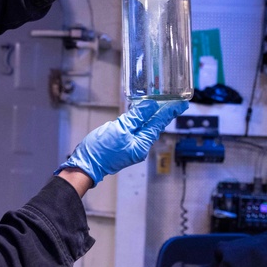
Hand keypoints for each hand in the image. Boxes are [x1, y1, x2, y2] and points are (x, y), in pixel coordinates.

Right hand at [58, 99, 187, 185]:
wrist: (85, 165)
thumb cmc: (100, 150)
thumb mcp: (120, 129)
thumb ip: (136, 117)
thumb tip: (151, 106)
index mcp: (142, 144)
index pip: (159, 123)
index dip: (170, 111)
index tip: (181, 103)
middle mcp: (139, 146)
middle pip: (154, 125)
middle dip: (163, 112)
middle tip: (174, 101)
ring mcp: (131, 146)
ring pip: (144, 127)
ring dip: (151, 115)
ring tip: (160, 104)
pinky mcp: (122, 144)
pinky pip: (135, 130)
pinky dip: (139, 120)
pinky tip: (140, 114)